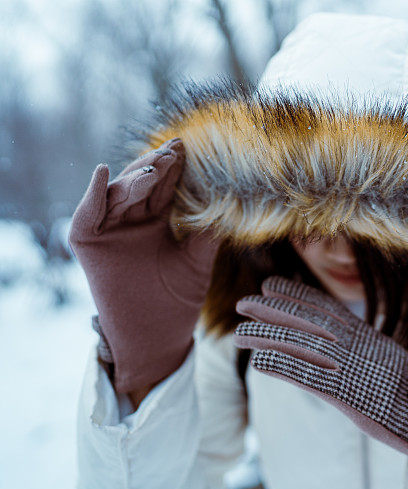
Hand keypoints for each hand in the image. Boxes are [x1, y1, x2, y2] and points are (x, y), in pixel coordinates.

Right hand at [69, 139, 219, 393]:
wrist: (157, 337)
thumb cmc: (179, 302)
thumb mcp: (198, 260)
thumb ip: (207, 230)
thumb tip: (233, 196)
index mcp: (157, 223)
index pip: (165, 187)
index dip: (175, 168)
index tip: (189, 146)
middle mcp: (131, 222)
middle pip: (141, 184)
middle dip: (156, 166)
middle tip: (174, 150)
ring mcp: (109, 232)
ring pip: (118, 194)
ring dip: (134, 178)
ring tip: (155, 168)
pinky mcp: (88, 245)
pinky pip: (87, 215)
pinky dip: (93, 194)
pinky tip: (104, 173)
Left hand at [233, 276, 407, 471]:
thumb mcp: (385, 359)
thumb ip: (361, 348)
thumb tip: (338, 341)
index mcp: (366, 335)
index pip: (325, 306)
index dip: (295, 293)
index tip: (270, 285)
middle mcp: (357, 345)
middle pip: (308, 319)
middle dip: (273, 308)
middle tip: (242, 303)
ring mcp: (352, 367)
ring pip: (302, 344)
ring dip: (267, 336)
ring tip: (239, 334)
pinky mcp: (348, 395)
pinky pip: (308, 376)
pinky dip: (282, 366)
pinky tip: (259, 362)